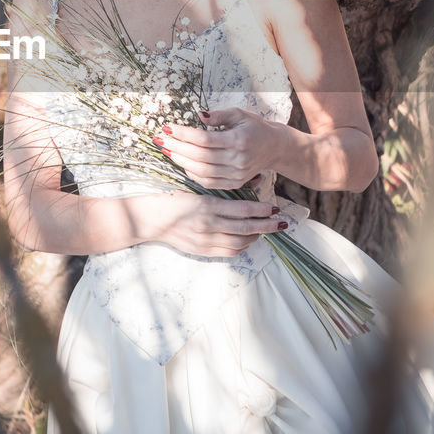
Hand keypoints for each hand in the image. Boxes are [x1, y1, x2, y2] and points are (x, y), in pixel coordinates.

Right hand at [133, 191, 286, 257]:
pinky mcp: (202, 250)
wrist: (152, 219)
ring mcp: (205, 240)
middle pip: (246, 229)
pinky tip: (248, 239)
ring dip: (256, 236)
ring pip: (240, 242)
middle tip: (282, 223)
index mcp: (207, 206)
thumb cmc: (174, 199)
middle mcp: (208, 225)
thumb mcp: (197, 189)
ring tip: (265, 230)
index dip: (262, 210)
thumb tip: (252, 182)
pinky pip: (229, 251)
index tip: (274, 208)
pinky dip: (243, 246)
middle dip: (267, 226)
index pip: (243, 210)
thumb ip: (223, 190)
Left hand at [153, 107, 278, 190]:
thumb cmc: (254, 127)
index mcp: (239, 140)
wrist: (274, 147)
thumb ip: (218, 115)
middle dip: (177, 147)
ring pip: (202, 172)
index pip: (204, 139)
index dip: (183, 134)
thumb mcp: (239, 114)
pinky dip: (193, 174)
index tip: (167, 127)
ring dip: (181, 161)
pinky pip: (209, 182)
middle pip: (200, 156)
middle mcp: (238, 160)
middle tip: (161, 138)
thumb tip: (198, 115)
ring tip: (168, 150)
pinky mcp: (235, 183)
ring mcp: (237, 174)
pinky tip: (182, 163)